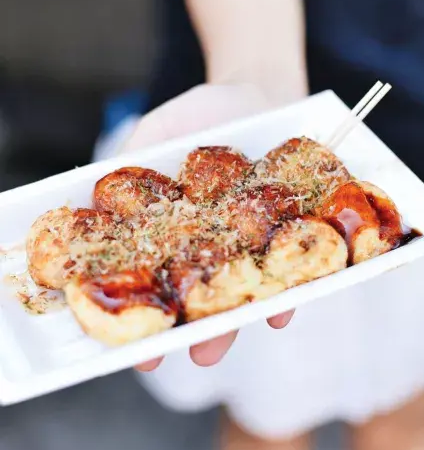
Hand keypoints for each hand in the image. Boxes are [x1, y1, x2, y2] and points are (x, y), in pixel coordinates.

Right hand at [119, 83, 296, 370]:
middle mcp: (224, 246)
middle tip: (198, 359)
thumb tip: (94, 195)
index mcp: (183, 234)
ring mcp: (263, 240)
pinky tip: (284, 310)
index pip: (164, 285)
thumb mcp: (160, 130)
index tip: (141, 356)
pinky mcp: (301, 228)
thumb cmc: (205, 112)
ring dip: (245, 320)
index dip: (153, 323)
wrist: (263, 91)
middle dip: (206, 333)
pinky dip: (295, 289)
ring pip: (256, 290)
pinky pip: (302, 264)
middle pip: (215, 298)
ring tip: (235, 346)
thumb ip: (134, 161)